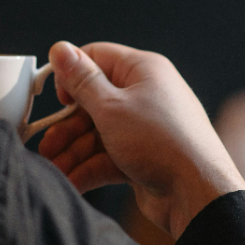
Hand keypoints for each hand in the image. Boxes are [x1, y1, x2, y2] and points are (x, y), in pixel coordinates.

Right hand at [37, 41, 244, 239]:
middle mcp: (145, 94)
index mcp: (143, 70)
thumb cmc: (161, 142)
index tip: (55, 98)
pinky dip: (88, 167)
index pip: (97, 58)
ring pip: (98, 133)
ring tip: (53, 169)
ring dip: (73, 151)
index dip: (72, 75)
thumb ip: (81, 81)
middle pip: (93, 101)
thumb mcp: (111, 107)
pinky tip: (70, 180)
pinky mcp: (143, 156)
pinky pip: (108, 156)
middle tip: (45, 144)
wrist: (198, 194)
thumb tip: (60, 49)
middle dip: (67, 126)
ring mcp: (144, 128)